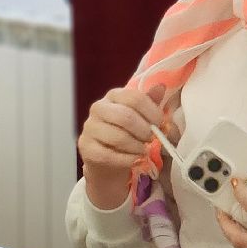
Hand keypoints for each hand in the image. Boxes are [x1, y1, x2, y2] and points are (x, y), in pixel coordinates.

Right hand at [77, 83, 172, 209]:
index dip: (151, 112)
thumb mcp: (141, 116)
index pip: (134, 97)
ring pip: (117, 137)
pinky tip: (134, 160)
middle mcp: (98, 108)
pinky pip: (108, 155)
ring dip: (137, 147)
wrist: (108, 157)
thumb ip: (150, 103)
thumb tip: (160, 87)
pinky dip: (126, 160)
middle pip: (125, 117)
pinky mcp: (86, 147)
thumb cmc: (127, 133)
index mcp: (114, 95)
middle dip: (144, 131)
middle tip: (152, 139)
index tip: (160, 123)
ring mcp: (90, 127)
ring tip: (144, 151)